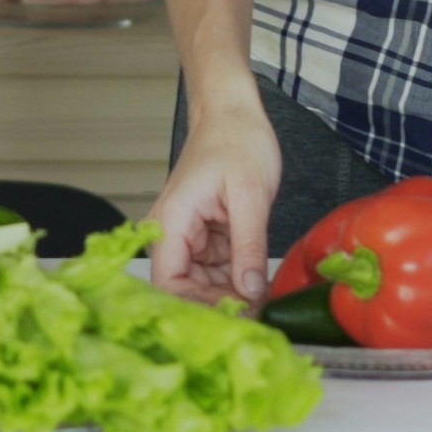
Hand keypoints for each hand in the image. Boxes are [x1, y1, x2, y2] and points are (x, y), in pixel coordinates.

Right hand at [151, 95, 282, 303]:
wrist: (233, 112)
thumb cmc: (236, 140)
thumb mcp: (249, 195)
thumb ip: (248, 246)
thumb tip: (250, 293)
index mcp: (172, 221)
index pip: (168, 283)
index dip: (196, 308)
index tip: (233, 319)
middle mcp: (173, 232)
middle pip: (185, 289)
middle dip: (218, 306)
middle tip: (256, 319)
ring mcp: (189, 236)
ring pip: (203, 283)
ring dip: (231, 295)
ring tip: (263, 306)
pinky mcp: (206, 236)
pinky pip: (217, 269)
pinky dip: (237, 279)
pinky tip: (259, 285)